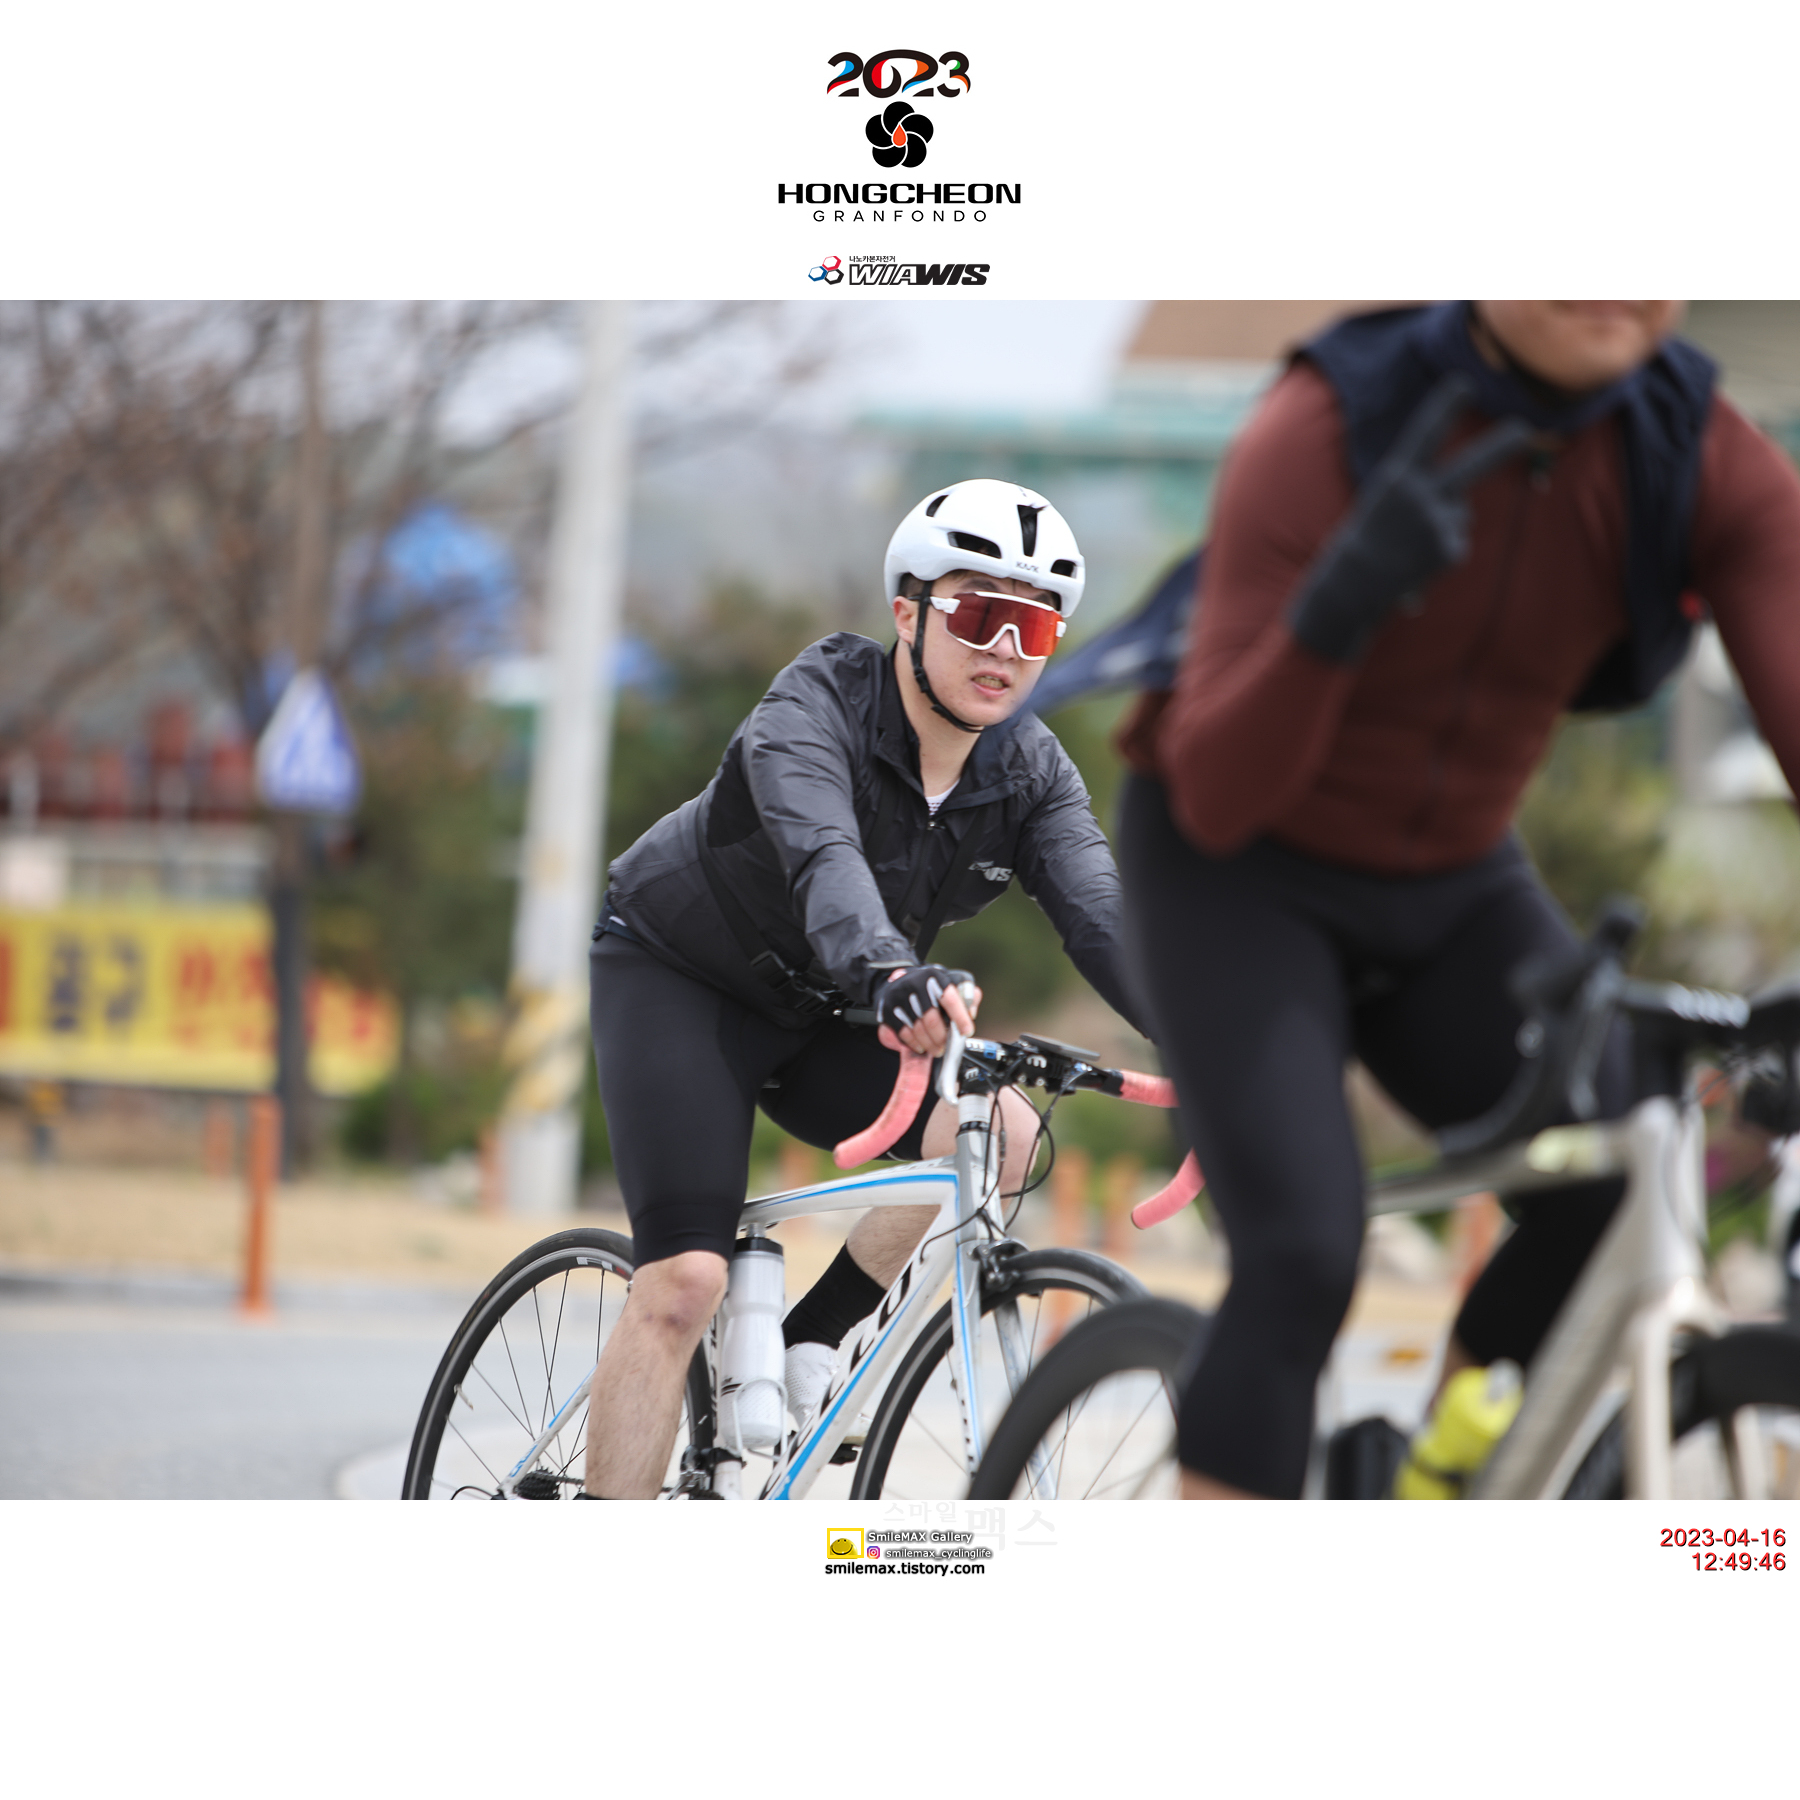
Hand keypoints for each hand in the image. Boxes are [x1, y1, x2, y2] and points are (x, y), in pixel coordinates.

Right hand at [875, 964, 979, 1057]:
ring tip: (936, 1049)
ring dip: (929, 1044)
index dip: (960, 1018)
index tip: (967, 1031)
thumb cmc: (932, 986)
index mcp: (935, 977)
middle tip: (947, 1046)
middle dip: (942, 1038)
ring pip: (918, 1029)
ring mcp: (900, 997)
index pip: (950, 999)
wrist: (901, 980)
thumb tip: (971, 1012)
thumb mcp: (952, 982)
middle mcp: (916, 985)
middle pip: (932, 1019)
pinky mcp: (889, 1009)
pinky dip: (914, 1044)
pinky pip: (903, 1033)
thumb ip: (967, 995)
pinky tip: (921, 1046)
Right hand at [1287, 375, 1534, 664]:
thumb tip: (1466, 501)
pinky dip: (1442, 547)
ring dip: (1443, 522)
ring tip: (1411, 541)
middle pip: (1468, 467)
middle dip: (1499, 447)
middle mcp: (1418, 498)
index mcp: (1397, 477)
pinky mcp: (1449, 550)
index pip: (1425, 436)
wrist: (1354, 582)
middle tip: (1522, 430)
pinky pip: (1457, 538)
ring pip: (1460, 511)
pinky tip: (1419, 558)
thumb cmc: (1370, 533)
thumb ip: (1427, 489)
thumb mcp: (1389, 497)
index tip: (1465, 384)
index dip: (1444, 409)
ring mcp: (1436, 524)